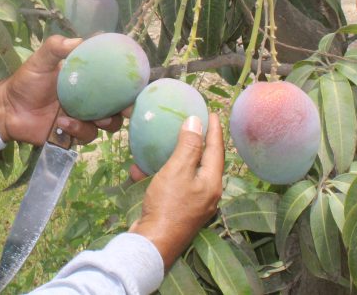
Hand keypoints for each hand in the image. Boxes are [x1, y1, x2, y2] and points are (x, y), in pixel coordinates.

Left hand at [0, 35, 122, 144]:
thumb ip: (57, 47)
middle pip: (120, 104)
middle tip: (127, 110)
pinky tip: (61, 124)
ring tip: (97, 119)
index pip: (114, 78)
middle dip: (127, 108)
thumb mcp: (40, 60)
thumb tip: (80, 40)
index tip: (138, 81)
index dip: (129, 81)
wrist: (8, 110)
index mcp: (88, 78)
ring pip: (109, 123)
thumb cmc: (26, 81)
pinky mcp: (75, 134)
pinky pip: (87, 135)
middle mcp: (91, 97)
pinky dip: (78, 130)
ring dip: (105, 121)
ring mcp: (84, 116)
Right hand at [129, 112, 223, 269]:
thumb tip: (196, 122)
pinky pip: (170, 185)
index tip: (211, 112)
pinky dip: (157, 174)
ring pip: (185, 173)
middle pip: (205, 161)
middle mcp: (207, 194)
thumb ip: (188, 146)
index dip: (214, 129)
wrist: (151, 245)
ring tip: (166, 141)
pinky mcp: (176, 210)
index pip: (216, 149)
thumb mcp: (178, 170)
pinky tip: (139, 168)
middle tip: (193, 123)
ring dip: (173, 157)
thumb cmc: (167, 206)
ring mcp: (192, 204)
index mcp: (212, 183)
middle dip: (198, 142)